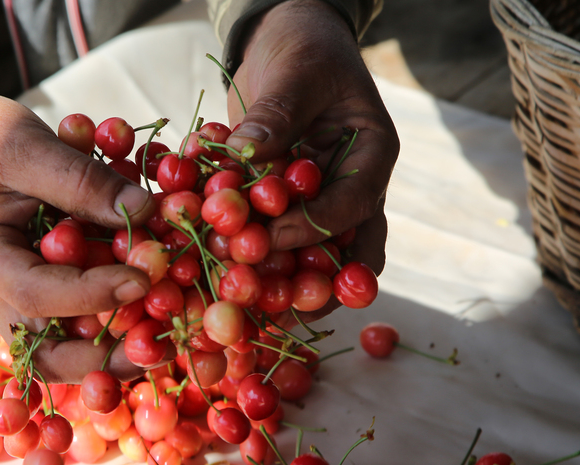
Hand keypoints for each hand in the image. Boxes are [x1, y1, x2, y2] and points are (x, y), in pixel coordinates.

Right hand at [0, 75, 156, 382]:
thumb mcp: (29, 146)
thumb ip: (83, 181)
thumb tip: (145, 211)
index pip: (36, 294)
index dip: (93, 295)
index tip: (143, 279)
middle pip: (45, 353)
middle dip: (103, 361)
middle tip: (158, 349)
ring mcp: (11, 302)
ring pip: (60, 353)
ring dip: (110, 355)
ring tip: (160, 342)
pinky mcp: (34, 296)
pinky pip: (69, 329)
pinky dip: (107, 327)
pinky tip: (147, 314)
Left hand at [225, 0, 398, 318]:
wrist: (286, 40)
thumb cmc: (306, 47)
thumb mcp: (297, 71)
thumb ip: (278, 111)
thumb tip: (246, 151)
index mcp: (371, 156)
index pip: (352, 207)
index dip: (311, 230)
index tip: (264, 240)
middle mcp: (349, 187)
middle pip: (339, 251)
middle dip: (304, 284)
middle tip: (265, 309)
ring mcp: (316, 200)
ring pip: (305, 256)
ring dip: (273, 280)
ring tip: (238, 308)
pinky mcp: (282, 205)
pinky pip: (267, 236)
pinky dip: (242, 251)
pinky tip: (209, 272)